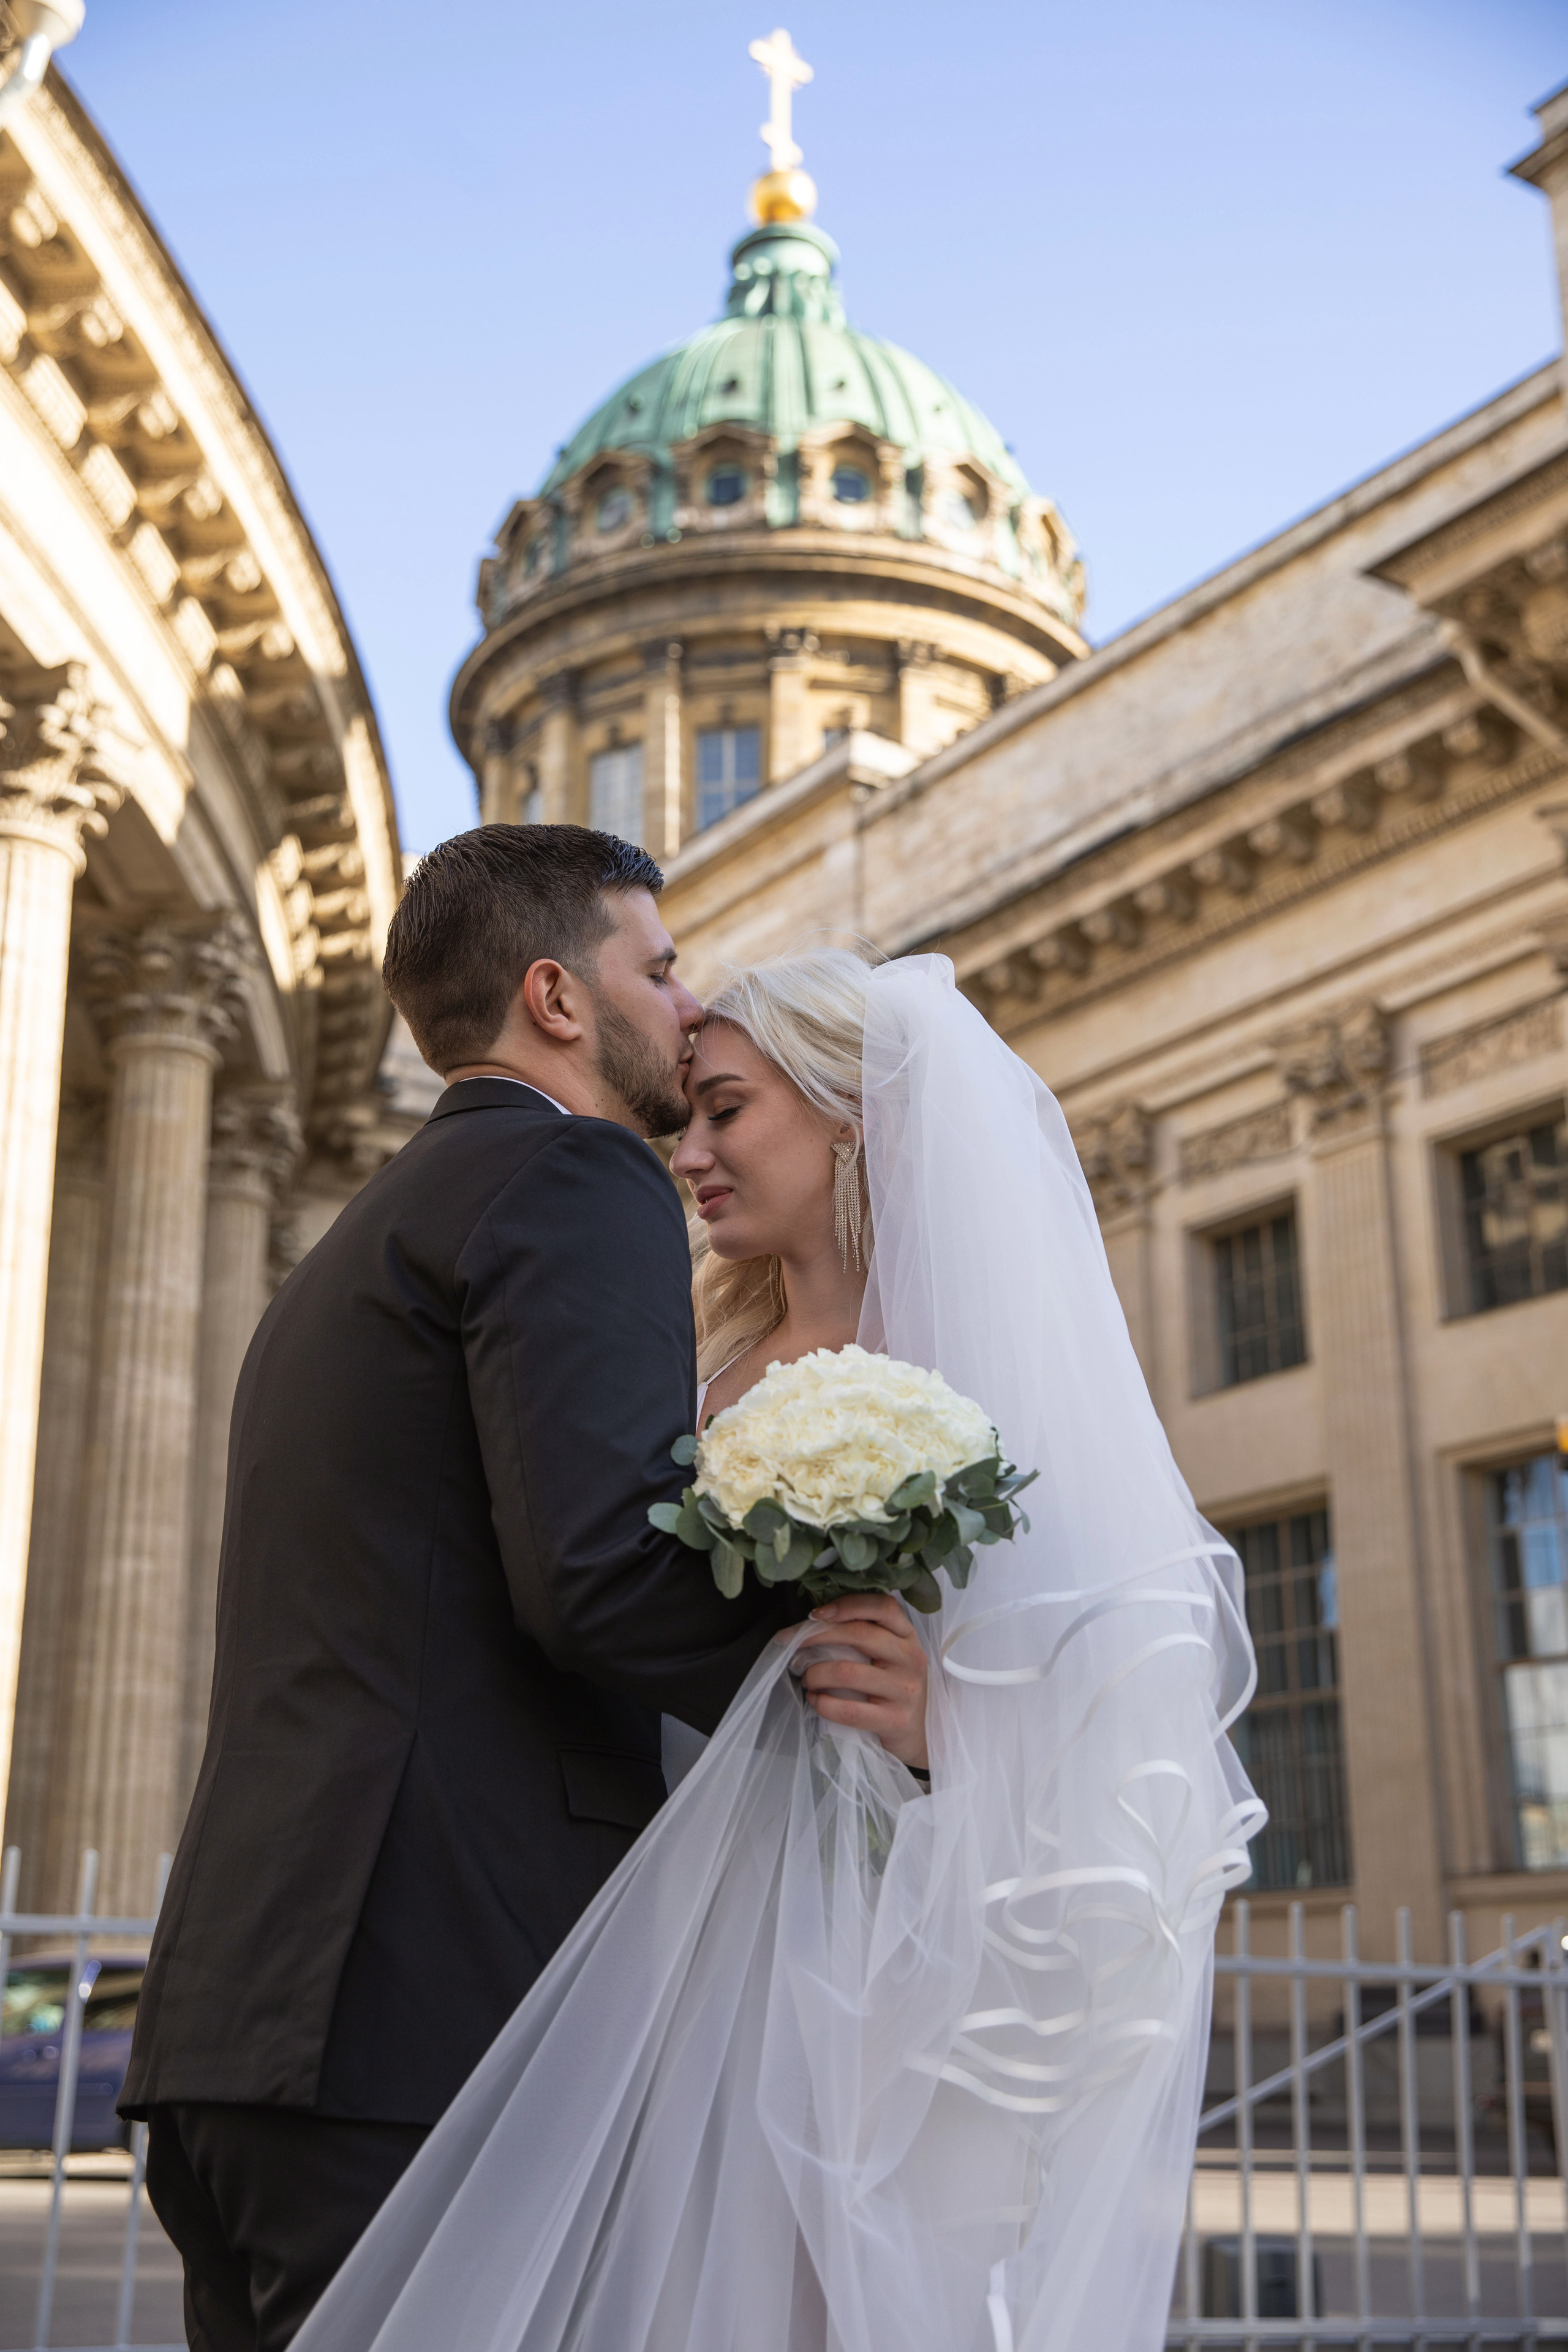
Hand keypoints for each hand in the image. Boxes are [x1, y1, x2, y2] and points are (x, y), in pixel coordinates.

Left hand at [792, 1593, 929, 1770]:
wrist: (913, 1735)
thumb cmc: (890, 1689)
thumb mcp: (888, 1656)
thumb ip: (864, 1635)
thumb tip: (814, 1621)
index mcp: (907, 1636)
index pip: (884, 1606)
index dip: (849, 1604)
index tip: (816, 1613)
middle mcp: (911, 1658)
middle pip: (859, 1634)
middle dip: (817, 1637)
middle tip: (792, 1645)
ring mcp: (906, 1690)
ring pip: (847, 1672)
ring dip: (815, 1674)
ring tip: (806, 1679)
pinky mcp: (896, 1720)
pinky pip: (849, 1710)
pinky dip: (823, 1704)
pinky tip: (815, 1701)